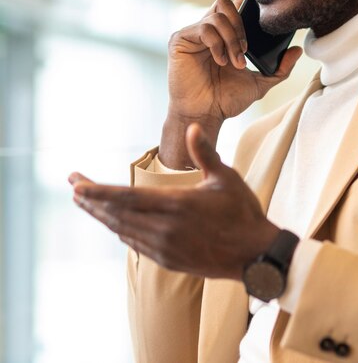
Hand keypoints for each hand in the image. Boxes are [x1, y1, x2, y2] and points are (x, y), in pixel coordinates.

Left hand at [69, 123, 279, 279]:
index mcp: (177, 204)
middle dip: (91, 200)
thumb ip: (205, 153)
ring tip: (85, 203)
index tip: (77, 184)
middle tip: (73, 187)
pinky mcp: (168, 261)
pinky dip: (120, 230)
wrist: (254, 255)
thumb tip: (193, 126)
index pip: (127, 197)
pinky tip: (115, 223)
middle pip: (117, 214)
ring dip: (101, 215)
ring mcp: (164, 248)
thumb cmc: (243, 212)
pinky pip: (135, 243)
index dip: (98, 191)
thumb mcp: (226, 178)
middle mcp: (165, 229)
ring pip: (122, 230)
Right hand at [162, 0, 301, 167]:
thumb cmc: (227, 99)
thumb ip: (279, 68)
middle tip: (246, 50)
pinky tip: (221, 62)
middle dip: (241, 26)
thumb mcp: (260, 83)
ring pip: (217, 15)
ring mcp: (193, 33)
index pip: (237, 5)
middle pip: (226, 3)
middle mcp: (209, 29)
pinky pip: (204, 28)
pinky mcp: (180, 40)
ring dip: (232, 39)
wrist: (205, 115)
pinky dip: (218, 44)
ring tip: (235, 62)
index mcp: (226, 34)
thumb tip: (296, 50)